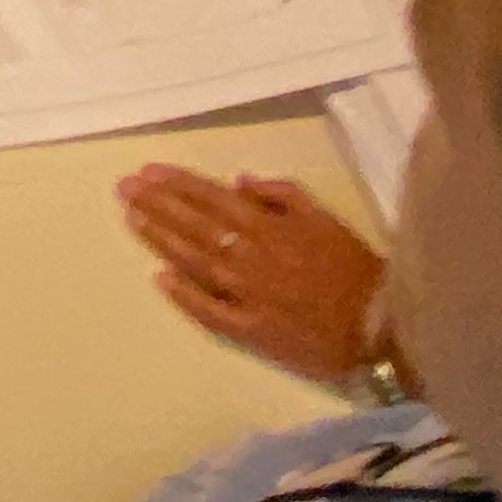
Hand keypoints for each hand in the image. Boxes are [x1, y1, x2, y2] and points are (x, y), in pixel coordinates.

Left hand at [118, 166, 386, 382]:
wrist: (378, 328)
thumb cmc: (354, 269)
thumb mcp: (325, 218)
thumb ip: (282, 195)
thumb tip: (238, 181)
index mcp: (268, 227)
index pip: (211, 199)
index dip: (177, 184)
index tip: (146, 171)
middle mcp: (249, 257)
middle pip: (194, 226)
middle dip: (156, 205)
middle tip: (123, 190)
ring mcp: (246, 295)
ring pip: (194, 262)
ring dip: (161, 240)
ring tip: (132, 220)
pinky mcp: (250, 330)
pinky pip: (209, 311)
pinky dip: (184, 295)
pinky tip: (161, 279)